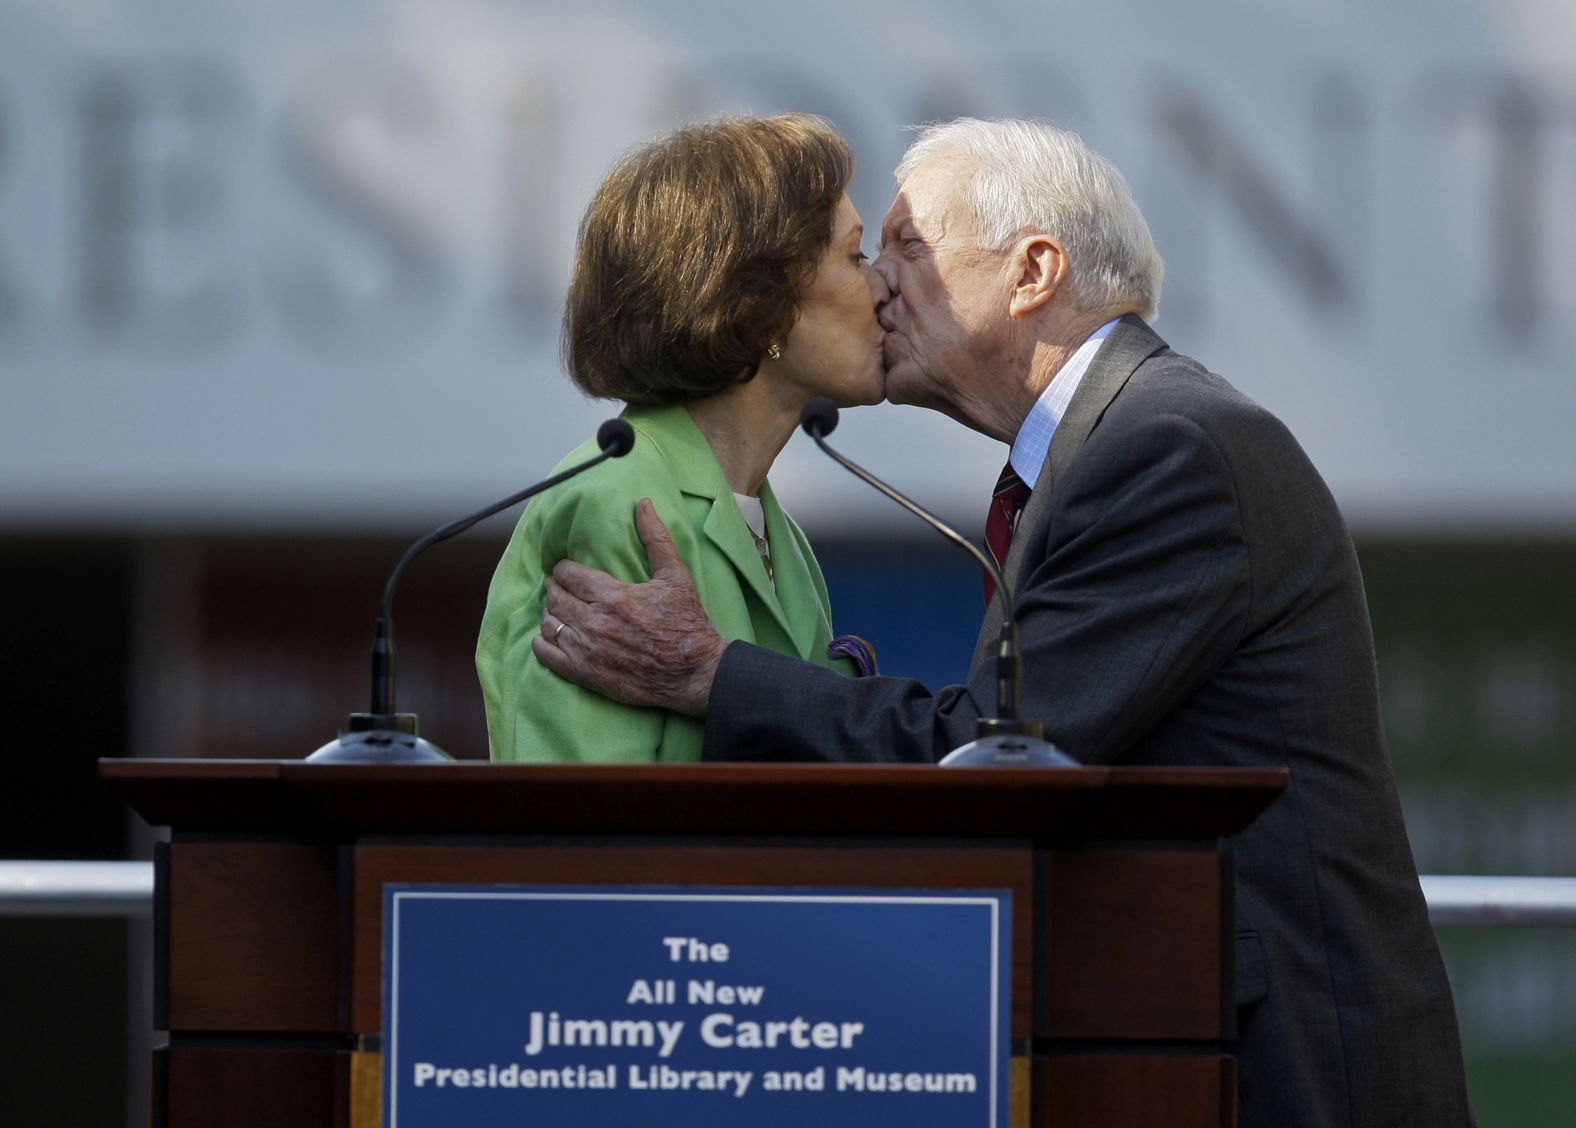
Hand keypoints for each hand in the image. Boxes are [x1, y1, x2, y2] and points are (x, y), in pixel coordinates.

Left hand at [533, 498, 726, 716]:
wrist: (695, 673)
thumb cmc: (688, 623)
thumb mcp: (676, 576)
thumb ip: (655, 538)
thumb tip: (643, 504)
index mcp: (613, 595)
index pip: (569, 574)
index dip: (563, 569)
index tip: (566, 569)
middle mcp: (595, 622)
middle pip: (555, 597)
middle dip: (554, 588)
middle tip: (558, 586)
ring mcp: (588, 650)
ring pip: (549, 624)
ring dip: (548, 613)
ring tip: (556, 609)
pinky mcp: (586, 675)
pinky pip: (547, 655)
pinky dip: (541, 643)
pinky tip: (546, 637)